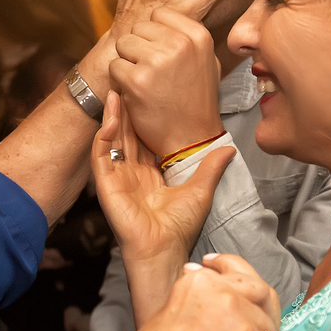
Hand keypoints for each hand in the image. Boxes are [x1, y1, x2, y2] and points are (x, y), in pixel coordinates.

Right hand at [92, 91, 234, 263]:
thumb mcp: (200, 190)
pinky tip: (111, 117)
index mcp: (149, 173)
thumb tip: (229, 148)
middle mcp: (130, 172)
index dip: (145, 115)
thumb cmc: (179, 226)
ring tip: (115, 90)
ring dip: (112, 115)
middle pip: (126, 133)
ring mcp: (116, 177)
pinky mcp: (105, 184)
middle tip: (130, 81)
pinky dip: (104, 134)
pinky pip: (100, 155)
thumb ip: (210, 167)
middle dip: (126, 108)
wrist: (164, 249)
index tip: (152, 92)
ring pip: (111, 139)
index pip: (144, 137)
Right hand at [103, 254, 280, 330]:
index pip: (239, 272)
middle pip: (264, 296)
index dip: (236, 271)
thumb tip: (207, 278)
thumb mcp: (165, 311)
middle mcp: (232, 304)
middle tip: (241, 314)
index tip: (226, 272)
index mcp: (205, 286)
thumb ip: (195, 294)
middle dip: (255, 303)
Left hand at [111, 6, 223, 157]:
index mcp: (197, 36)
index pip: (159, 13)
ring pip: (123, 44)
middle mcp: (179, 43)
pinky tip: (137, 93)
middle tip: (151, 71)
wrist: (192, 138)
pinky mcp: (137, 80)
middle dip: (138, 47)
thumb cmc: (197, 101)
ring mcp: (157, 61)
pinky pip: (114, 67)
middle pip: (138, 27)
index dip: (153, 33)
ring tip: (145, 81)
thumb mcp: (206, 61)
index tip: (159, 52)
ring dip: (127, 62)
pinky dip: (120, 81)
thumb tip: (162, 18)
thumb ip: (187, 37)